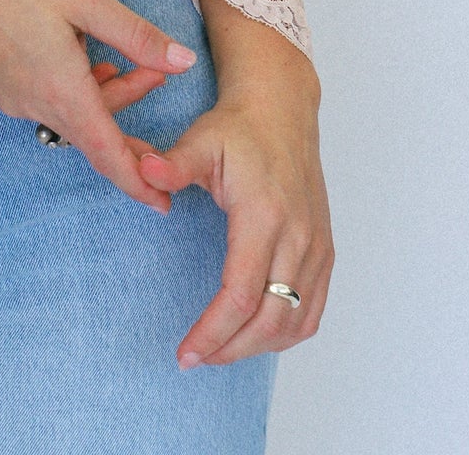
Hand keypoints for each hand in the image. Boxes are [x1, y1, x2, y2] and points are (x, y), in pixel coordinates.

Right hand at [0, 0, 199, 214]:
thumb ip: (136, 36)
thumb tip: (183, 64)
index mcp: (64, 91)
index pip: (108, 154)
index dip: (140, 182)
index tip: (164, 204)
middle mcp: (37, 106)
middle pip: (94, 132)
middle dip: (128, 113)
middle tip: (152, 75)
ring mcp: (14, 100)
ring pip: (70, 114)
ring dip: (100, 95)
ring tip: (115, 58)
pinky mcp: (0, 88)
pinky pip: (46, 102)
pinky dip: (71, 89)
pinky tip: (76, 53)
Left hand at [131, 0, 333, 369]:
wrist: (282, 110)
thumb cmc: (238, 128)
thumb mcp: (200, 139)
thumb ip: (173, 163)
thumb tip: (143, 172)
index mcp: (264, 215)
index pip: (240, 293)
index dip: (213, 332)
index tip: (185, 353)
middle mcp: (298, 237)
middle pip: (269, 320)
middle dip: (230, 348)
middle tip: (195, 358)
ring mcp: (316, 247)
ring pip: (295, 322)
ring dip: (258, 346)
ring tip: (220, 349)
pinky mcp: (325, 251)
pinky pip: (313, 310)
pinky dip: (286, 332)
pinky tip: (257, 335)